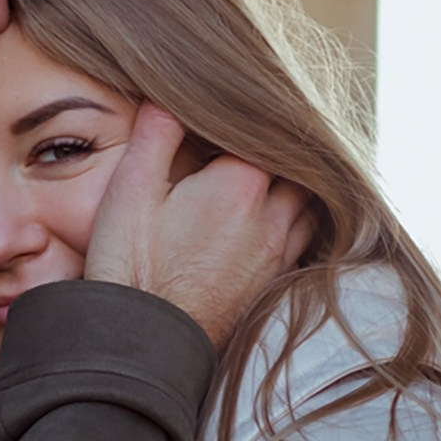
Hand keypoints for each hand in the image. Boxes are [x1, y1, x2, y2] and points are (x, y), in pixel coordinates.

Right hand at [85, 104, 312, 348]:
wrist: (144, 346)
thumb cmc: (131, 268)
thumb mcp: (130, 190)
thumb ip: (156, 134)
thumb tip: (169, 94)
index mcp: (239, 183)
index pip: (261, 130)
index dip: (247, 117)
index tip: (230, 109)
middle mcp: (271, 216)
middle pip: (298, 162)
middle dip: (280, 146)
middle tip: (257, 134)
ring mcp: (277, 252)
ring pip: (310, 200)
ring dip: (297, 181)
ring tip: (272, 169)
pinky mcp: (273, 282)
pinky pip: (306, 237)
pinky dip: (301, 218)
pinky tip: (279, 215)